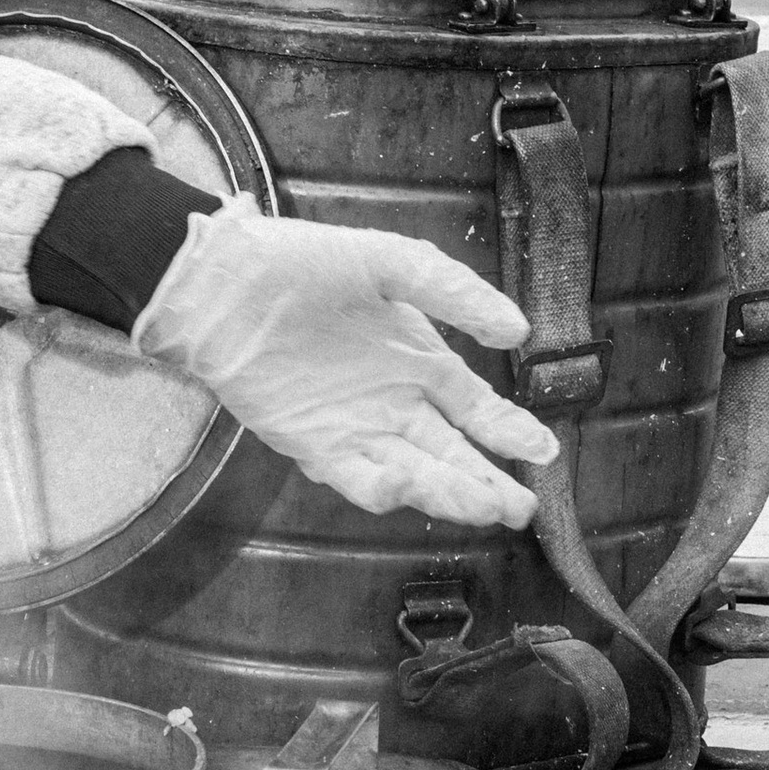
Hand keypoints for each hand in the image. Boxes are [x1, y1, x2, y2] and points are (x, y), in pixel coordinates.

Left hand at [134, 198, 556, 526]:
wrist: (223, 279)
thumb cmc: (305, 261)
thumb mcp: (391, 263)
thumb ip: (454, 293)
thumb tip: (518, 331)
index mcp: (421, 362)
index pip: (477, 410)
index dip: (512, 433)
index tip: (545, 455)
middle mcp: (394, 404)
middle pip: (452, 455)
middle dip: (488, 483)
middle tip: (520, 508)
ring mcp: (355, 429)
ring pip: (414, 474)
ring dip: (446, 493)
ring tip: (482, 505)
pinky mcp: (312, 444)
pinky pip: (354, 478)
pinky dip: (378, 490)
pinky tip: (403, 487)